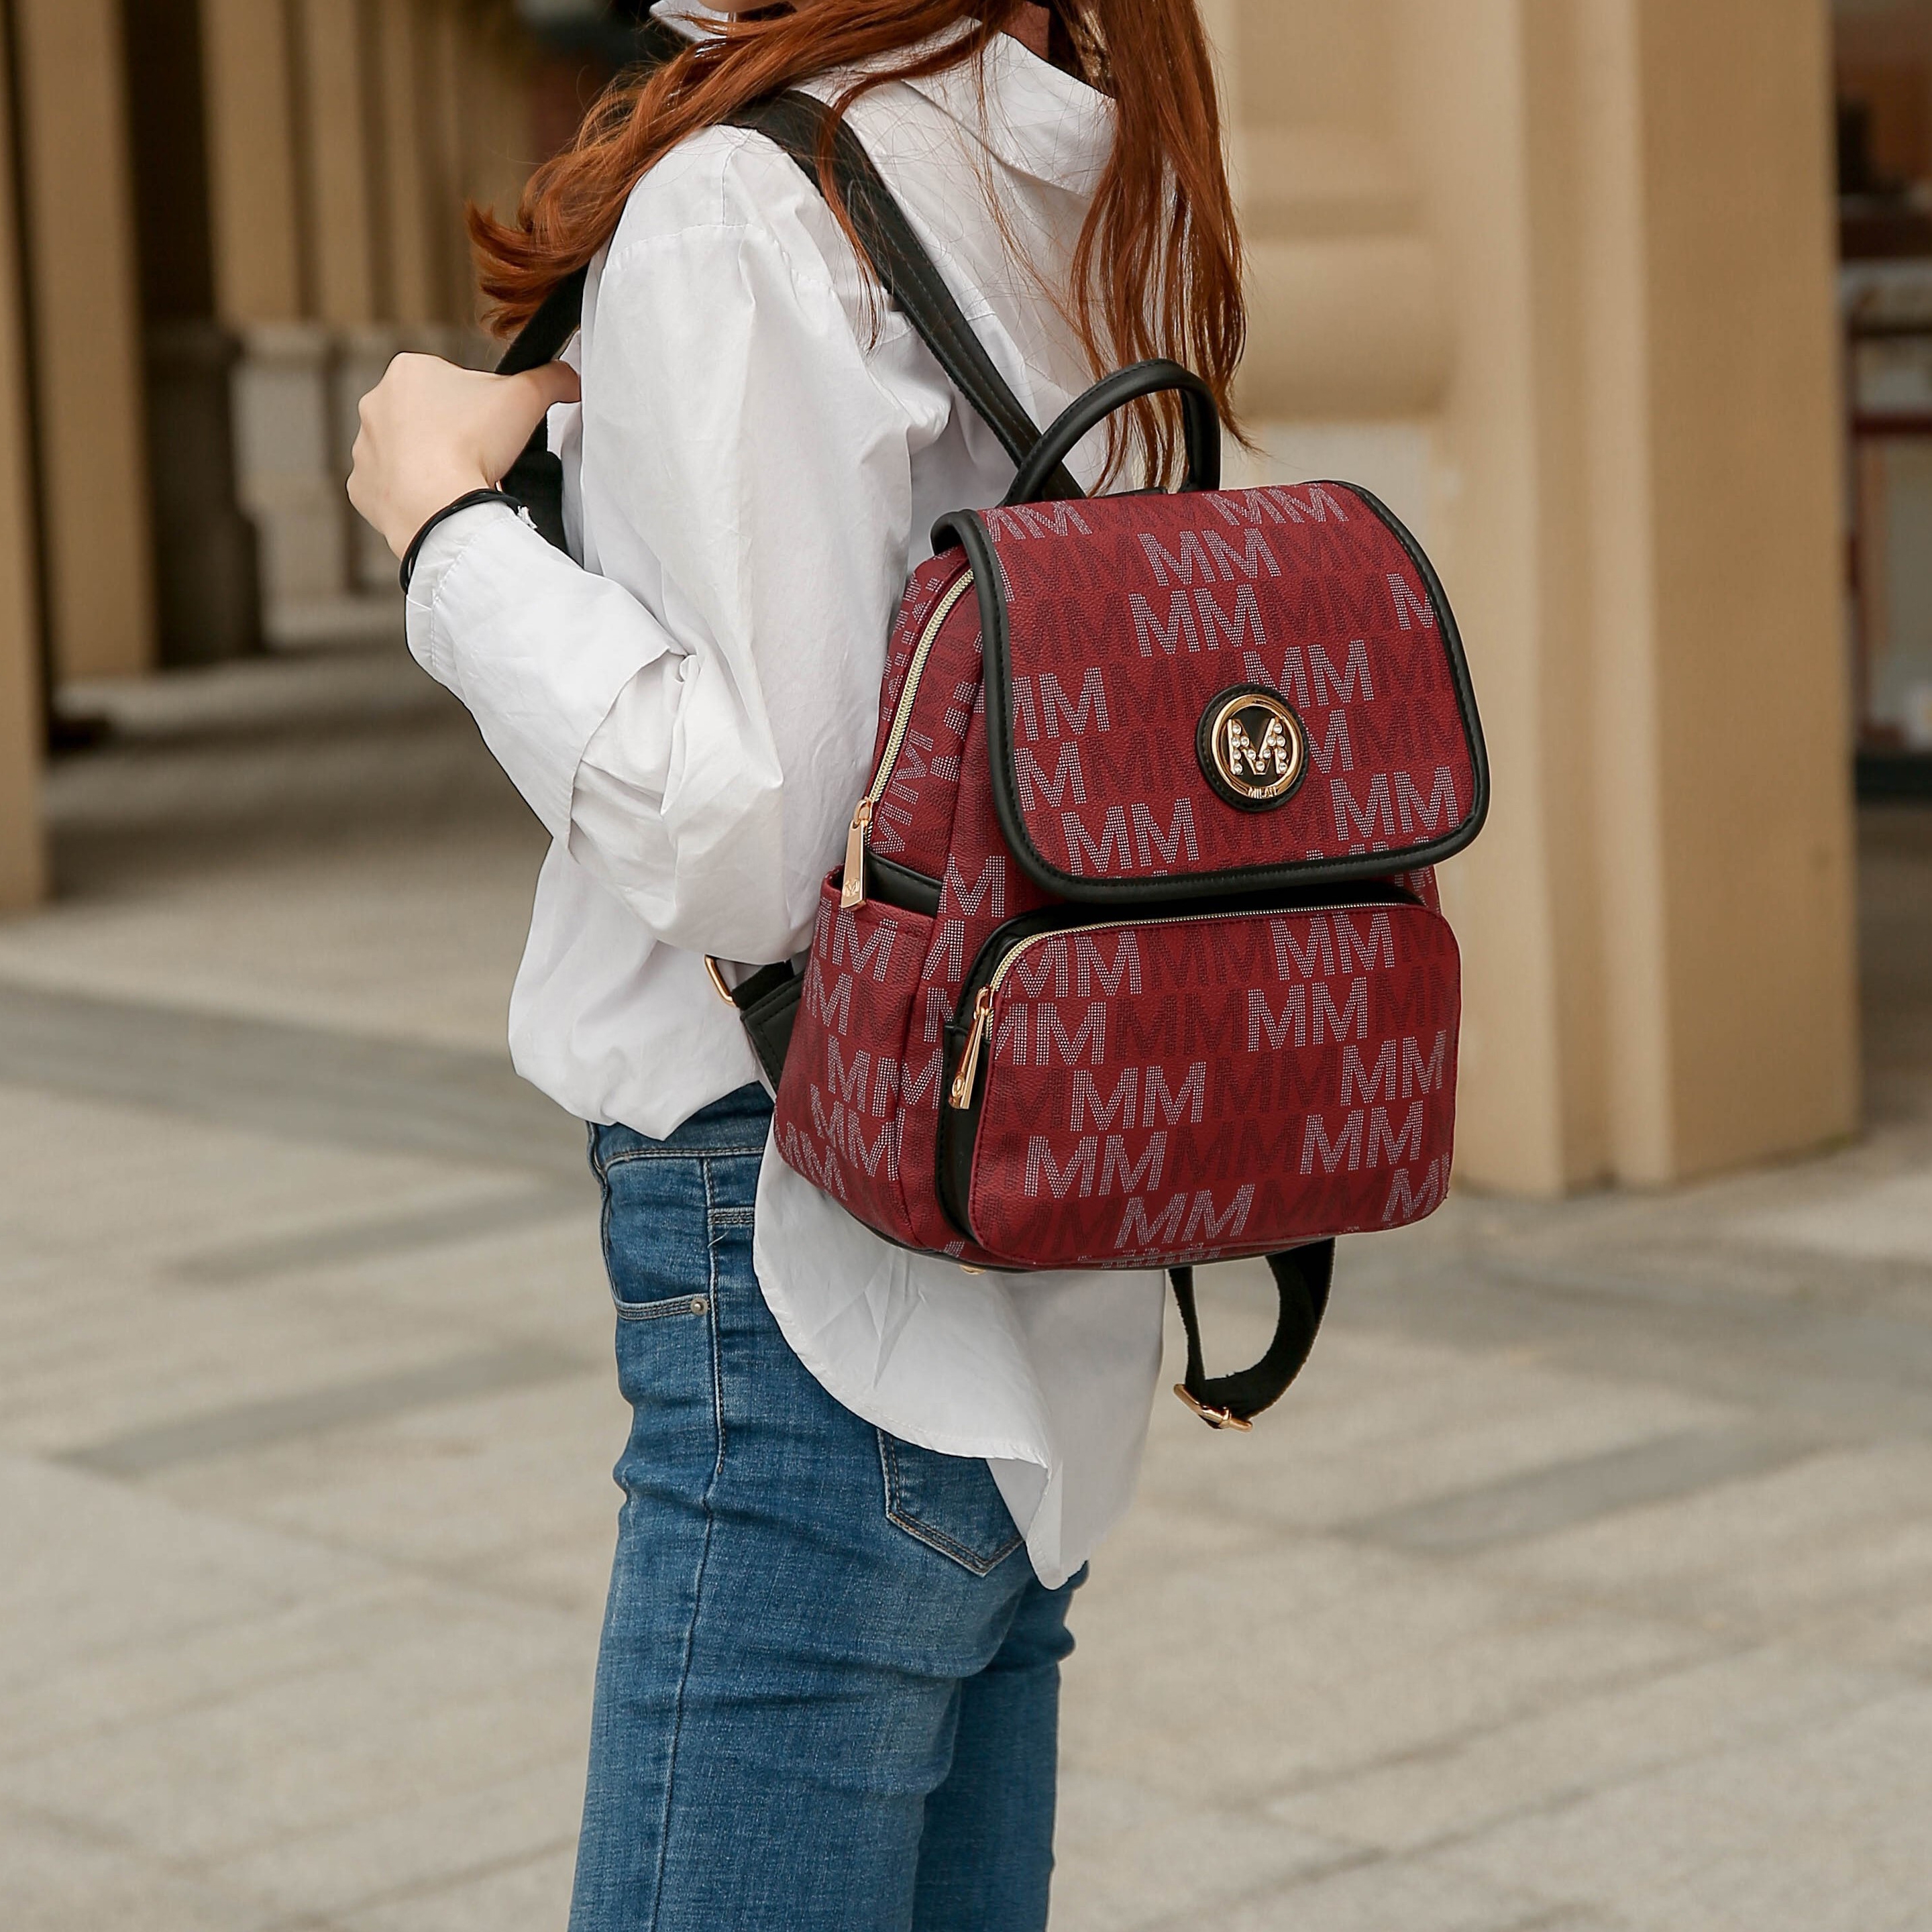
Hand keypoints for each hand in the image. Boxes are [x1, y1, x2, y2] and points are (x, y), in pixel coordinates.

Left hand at [348, 353, 581, 558]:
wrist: (439, 506)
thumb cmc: (474, 445)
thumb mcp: (527, 397)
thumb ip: (552, 377)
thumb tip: (569, 377)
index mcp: (409, 370)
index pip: (453, 383)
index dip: (481, 407)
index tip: (493, 430)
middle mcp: (375, 402)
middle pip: (428, 417)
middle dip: (453, 434)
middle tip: (481, 457)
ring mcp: (363, 447)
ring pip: (406, 453)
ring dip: (431, 464)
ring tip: (458, 481)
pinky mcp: (362, 487)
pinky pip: (390, 488)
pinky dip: (412, 496)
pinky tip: (435, 501)